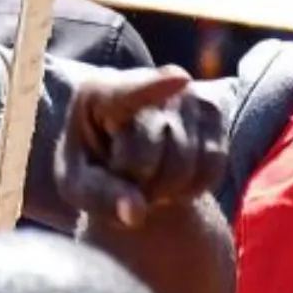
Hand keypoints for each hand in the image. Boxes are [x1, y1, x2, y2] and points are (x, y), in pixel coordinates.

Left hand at [56, 66, 229, 227]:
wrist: (124, 155)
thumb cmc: (94, 166)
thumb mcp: (79, 186)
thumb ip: (100, 197)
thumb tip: (135, 213)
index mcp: (98, 92)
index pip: (128, 94)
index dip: (155, 87)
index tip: (181, 80)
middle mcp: (146, 79)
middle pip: (150, 152)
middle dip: (138, 182)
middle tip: (127, 181)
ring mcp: (184, 92)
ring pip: (186, 162)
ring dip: (167, 189)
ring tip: (148, 180)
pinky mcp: (212, 110)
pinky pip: (213, 164)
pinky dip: (194, 187)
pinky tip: (174, 182)